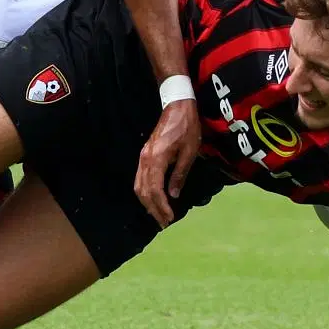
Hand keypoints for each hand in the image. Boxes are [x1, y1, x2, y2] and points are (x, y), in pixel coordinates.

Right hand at [133, 100, 199, 226]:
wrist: (177, 106)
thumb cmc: (187, 128)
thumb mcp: (189, 153)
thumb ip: (179, 175)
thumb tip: (173, 195)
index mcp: (157, 159)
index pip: (155, 190)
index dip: (161, 206)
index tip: (169, 218)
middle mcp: (145, 159)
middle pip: (144, 191)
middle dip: (153, 209)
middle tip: (163, 223)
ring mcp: (143, 156)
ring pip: (138, 185)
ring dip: (147, 202)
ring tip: (157, 214)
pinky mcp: (145, 154)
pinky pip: (140, 178)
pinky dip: (145, 191)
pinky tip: (153, 198)